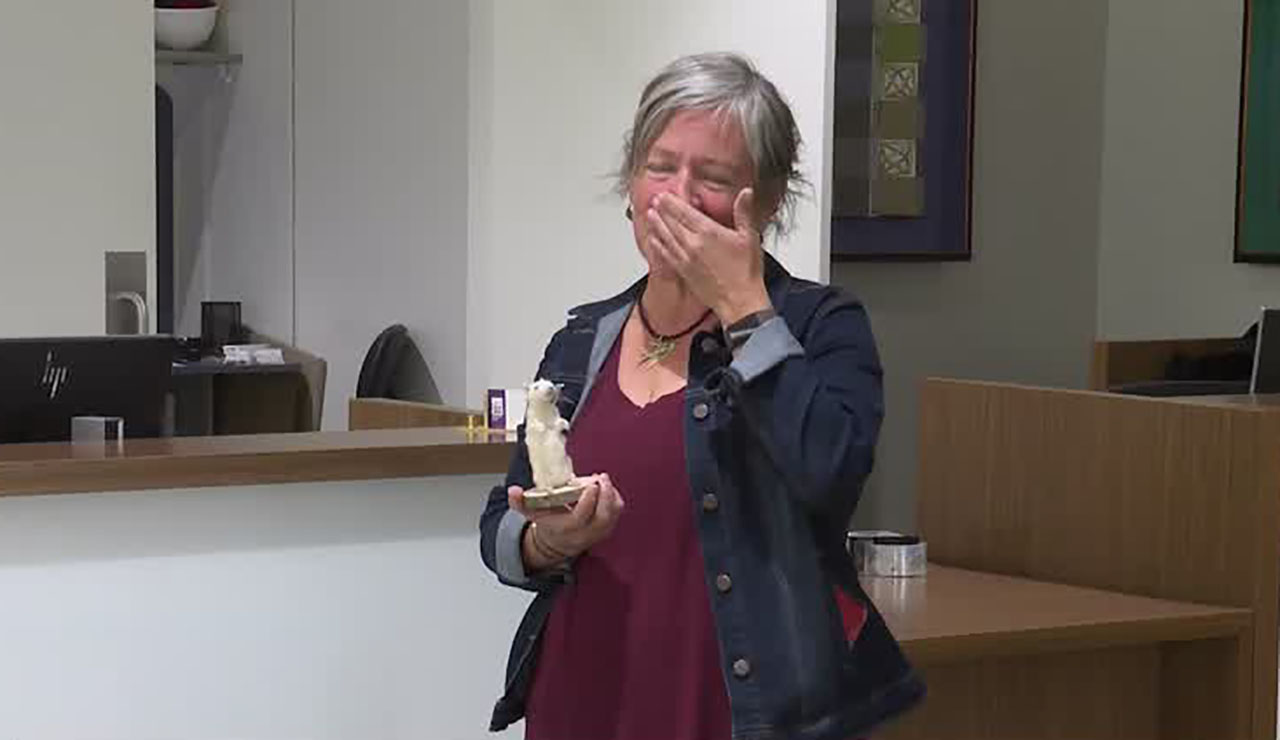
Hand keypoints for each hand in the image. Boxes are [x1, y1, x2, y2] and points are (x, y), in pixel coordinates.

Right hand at [509, 474, 623, 564]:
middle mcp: (586, 533)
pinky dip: (613, 497)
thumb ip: (520, 502)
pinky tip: (604, 487)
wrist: (558, 543)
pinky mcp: (608, 527)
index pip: (581, 516)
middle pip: (603, 516)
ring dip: (610, 494)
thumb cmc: (547, 522)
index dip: (588, 500)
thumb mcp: (532, 512)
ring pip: (613, 513)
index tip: (591, 483)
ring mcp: (599, 532)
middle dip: (605, 494)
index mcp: (567, 528)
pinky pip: (617, 511)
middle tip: (601, 477)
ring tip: (602, 479)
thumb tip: (513, 490)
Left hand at [647, 189, 771, 324]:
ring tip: (649, 215)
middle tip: (654, 201)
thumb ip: (744, 212)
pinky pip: (666, 255)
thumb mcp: (750, 237)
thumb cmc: (746, 272)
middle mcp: (693, 244)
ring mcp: (686, 258)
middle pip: (672, 222)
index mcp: (708, 232)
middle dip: (661, 210)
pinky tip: (653, 240)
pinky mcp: (683, 271)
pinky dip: (657, 246)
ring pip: (666, 237)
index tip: (664, 195)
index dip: (672, 202)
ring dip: (656, 225)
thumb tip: (746, 192)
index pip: (684, 212)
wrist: (739, 301)